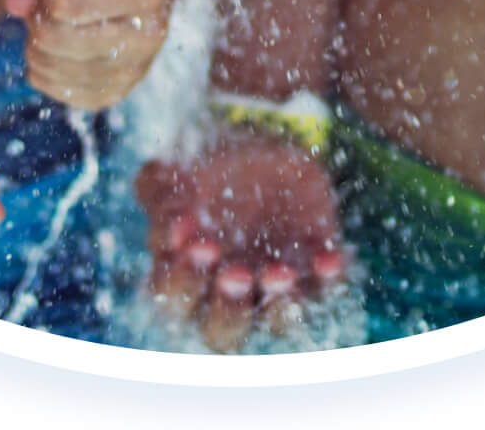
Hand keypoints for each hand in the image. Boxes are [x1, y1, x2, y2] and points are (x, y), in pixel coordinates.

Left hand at [4, 0, 172, 109]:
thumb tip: (15, 3)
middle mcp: (152, 32)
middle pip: (51, 35)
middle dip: (40, 9)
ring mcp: (136, 68)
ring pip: (46, 65)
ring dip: (38, 35)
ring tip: (65, 13)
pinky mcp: (115, 93)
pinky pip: (50, 86)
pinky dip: (44, 61)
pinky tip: (67, 38)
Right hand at [135, 135, 347, 351]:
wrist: (264, 153)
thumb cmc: (212, 172)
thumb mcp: (182, 171)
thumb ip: (157, 185)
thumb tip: (158, 191)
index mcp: (184, 277)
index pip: (171, 298)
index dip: (177, 276)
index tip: (184, 235)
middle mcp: (226, 298)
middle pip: (220, 331)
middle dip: (227, 308)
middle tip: (234, 273)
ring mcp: (273, 292)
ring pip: (276, 322)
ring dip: (278, 306)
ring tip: (280, 273)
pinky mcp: (314, 277)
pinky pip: (325, 290)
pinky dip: (327, 278)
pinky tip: (327, 258)